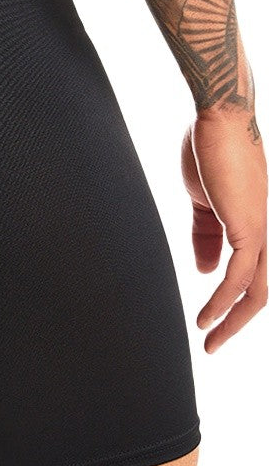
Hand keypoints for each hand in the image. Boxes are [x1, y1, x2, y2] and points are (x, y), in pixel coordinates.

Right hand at [180, 112, 267, 352]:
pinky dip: (223, 302)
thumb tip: (206, 272)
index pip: (256, 274)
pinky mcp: (251, 227)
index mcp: (261, 225)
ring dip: (233, 320)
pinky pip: (238, 277)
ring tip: (208, 340)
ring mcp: (266, 230)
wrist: (218, 122)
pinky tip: (205, 318)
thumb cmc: (210, 153)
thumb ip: (206, 236)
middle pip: (265, 292)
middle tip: (212, 343)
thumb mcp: (204, 203)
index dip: (238, 300)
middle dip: (238, 321)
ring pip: (259, 291)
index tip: (214, 319)